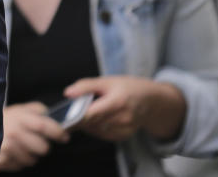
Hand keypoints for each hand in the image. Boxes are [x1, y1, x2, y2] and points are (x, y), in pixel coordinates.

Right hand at [0, 102, 68, 171]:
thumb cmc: (2, 120)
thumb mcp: (18, 109)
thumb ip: (36, 109)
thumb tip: (53, 115)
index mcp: (18, 117)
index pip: (44, 126)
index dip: (58, 132)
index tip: (64, 136)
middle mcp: (13, 132)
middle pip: (43, 148)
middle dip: (43, 146)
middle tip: (36, 141)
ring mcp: (7, 148)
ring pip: (33, 160)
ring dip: (30, 155)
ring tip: (21, 146)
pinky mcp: (2, 160)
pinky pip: (21, 166)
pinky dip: (19, 161)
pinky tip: (13, 152)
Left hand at [65, 76, 185, 142]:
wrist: (151, 101)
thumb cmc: (128, 87)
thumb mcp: (107, 80)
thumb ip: (86, 86)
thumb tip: (67, 93)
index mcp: (117, 102)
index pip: (91, 114)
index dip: (76, 115)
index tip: (65, 114)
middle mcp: (122, 118)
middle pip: (92, 123)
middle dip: (80, 117)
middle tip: (74, 109)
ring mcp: (124, 130)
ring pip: (95, 130)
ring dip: (87, 123)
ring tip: (89, 111)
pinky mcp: (123, 137)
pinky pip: (102, 134)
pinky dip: (95, 128)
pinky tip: (98, 118)